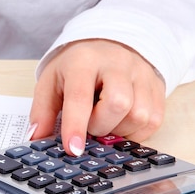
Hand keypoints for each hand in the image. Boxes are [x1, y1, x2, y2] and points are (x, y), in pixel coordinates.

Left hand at [29, 39, 165, 154]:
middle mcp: (117, 63)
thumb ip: (42, 111)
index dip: (76, 126)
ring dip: (119, 130)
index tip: (72, 150)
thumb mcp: (51, 81)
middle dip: (101, 126)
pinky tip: (121, 123)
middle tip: (90, 125)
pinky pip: (154, 121)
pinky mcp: (157, 86)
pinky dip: (136, 132)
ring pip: (140, 115)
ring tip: (106, 121)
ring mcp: (141, 73)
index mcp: (84, 61)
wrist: (107, 43)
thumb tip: (37, 139)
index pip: (81, 96)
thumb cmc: (76, 67)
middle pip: (118, 104)